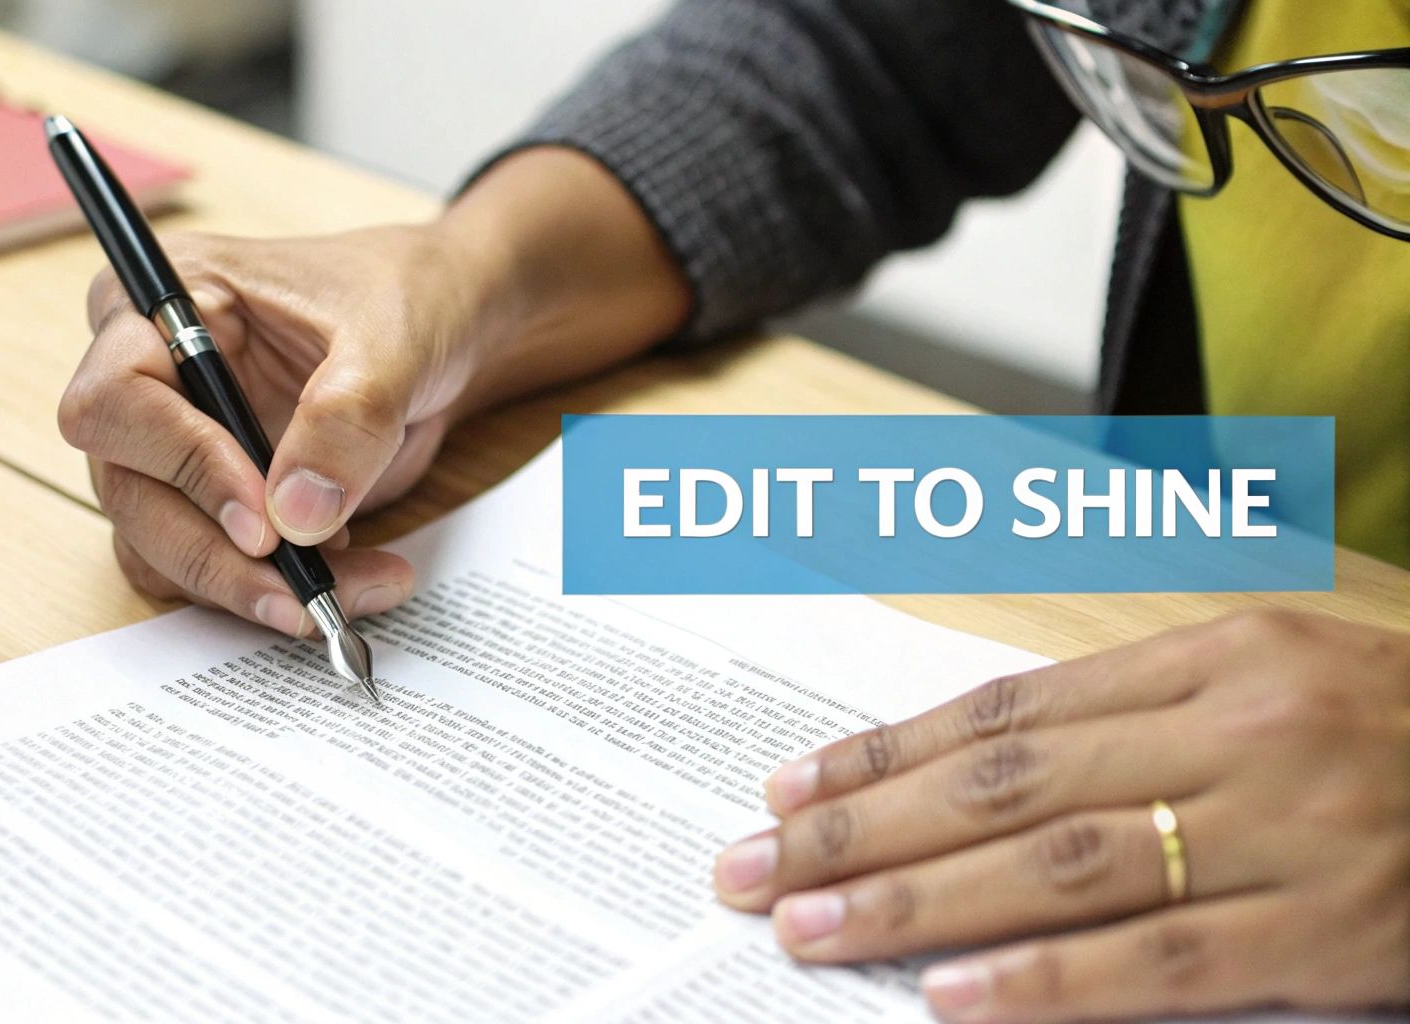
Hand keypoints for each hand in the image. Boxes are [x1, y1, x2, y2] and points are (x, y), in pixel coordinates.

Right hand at [59, 148, 689, 632]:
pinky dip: (269, 592)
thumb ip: (347, 417)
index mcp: (165, 303)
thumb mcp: (395, 340)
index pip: (115, 398)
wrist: (442, 328)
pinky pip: (209, 568)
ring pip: (158, 547)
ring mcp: (170, 446)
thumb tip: (294, 517)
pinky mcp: (208, 500)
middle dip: (214, 555)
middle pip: (126, 490)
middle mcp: (148, 377)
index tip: (262, 516)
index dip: (180, 462)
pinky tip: (345, 580)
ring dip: (246, 587)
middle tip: (302, 595)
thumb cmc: (406, 298)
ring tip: (344, 593)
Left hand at [714, 610, 1409, 1021]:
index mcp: (1208, 657)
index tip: (786, 787)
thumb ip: (1126, 717)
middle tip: (750, 866)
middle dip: (860, 831)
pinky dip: (1048, 983)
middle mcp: (1232, 731)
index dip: (883, 752)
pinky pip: (1162, 961)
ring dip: (917, 904)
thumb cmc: (1391, 729)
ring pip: (1058, 869)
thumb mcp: (1265, 680)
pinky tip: (952, 998)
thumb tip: (965, 771)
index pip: (1006, 711)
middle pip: (1004, 787)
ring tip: (809, 929)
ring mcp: (1283, 831)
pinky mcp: (1328, 932)